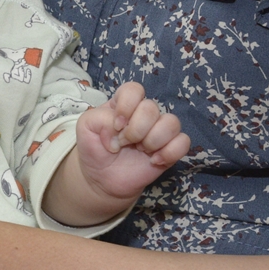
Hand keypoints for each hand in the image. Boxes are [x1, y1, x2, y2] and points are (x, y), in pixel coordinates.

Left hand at [74, 82, 189, 201]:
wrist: (102, 179)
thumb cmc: (94, 149)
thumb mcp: (85, 128)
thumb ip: (98, 118)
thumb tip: (119, 127)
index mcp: (123, 104)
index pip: (134, 89)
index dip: (126, 106)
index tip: (116, 126)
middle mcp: (143, 114)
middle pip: (151, 108)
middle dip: (135, 130)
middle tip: (124, 143)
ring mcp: (159, 131)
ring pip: (172, 122)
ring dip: (152, 141)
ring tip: (140, 151)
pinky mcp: (170, 148)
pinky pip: (183, 142)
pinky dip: (169, 152)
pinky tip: (154, 161)